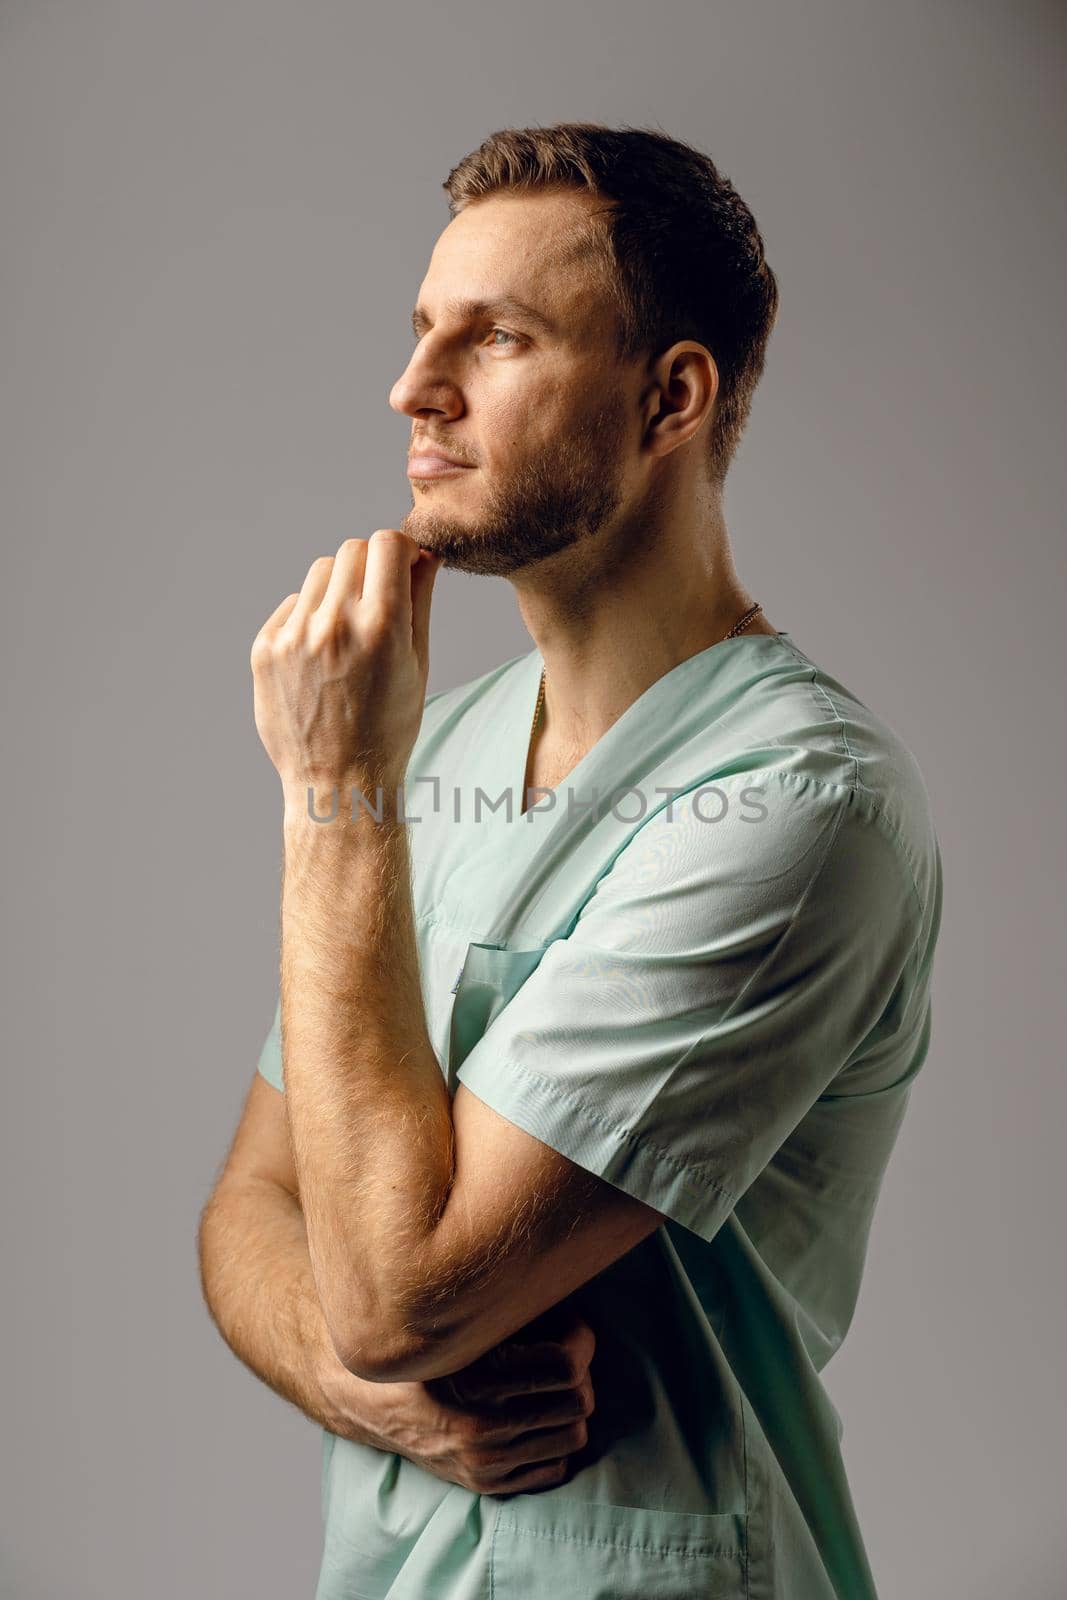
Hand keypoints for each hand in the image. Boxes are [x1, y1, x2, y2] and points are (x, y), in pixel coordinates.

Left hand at [250, 532, 441, 803]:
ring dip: (338, 589)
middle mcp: (334, 624)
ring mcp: (293, 637)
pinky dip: (309, 618)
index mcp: (381, 627)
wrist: (338, 781)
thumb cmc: (389, 727)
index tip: (402, 569)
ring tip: (348, 634)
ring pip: (320, 573)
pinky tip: (322, 657)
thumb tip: (423, 554)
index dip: (400, 551)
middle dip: (370, 567)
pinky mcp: (264, 649)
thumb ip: (419, 601)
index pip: (387, 543)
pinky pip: (292, 605)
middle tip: (377, 603)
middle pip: (352, 550)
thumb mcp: (418, 665)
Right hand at [327, 1300, 596, 1496]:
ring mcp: (484, 1462)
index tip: (567, 1327)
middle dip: (579, 1374)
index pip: (567, 1364)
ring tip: (547, 1385)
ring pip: (574, 1437)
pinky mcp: (486, 1484)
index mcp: (475, 1379)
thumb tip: (564, 1293)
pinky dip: (554, 1441)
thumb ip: (507, 1310)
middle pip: (579, 1402)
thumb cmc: (420, 1345)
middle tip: (561, 1355)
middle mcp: (480, 1427)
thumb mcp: (459, 1319)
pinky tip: (534, 1415)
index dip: (579, 1339)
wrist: (365, 1398)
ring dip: (568, 1408)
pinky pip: (555, 1467)